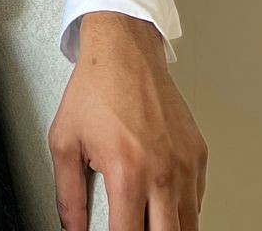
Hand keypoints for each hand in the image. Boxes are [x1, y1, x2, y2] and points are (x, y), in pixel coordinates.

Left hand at [48, 12, 206, 230]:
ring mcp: (185, 164)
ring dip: (169, 230)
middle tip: (133, 228)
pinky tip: (164, 206)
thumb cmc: (96, 87)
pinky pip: (198, 200)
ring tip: (149, 223)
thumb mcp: (64, 140)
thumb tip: (72, 227)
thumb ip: (67, 194)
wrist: (124, 48)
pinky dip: (183, 211)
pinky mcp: (197, 154)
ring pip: (189, 226)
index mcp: (127, 172)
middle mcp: (162, 172)